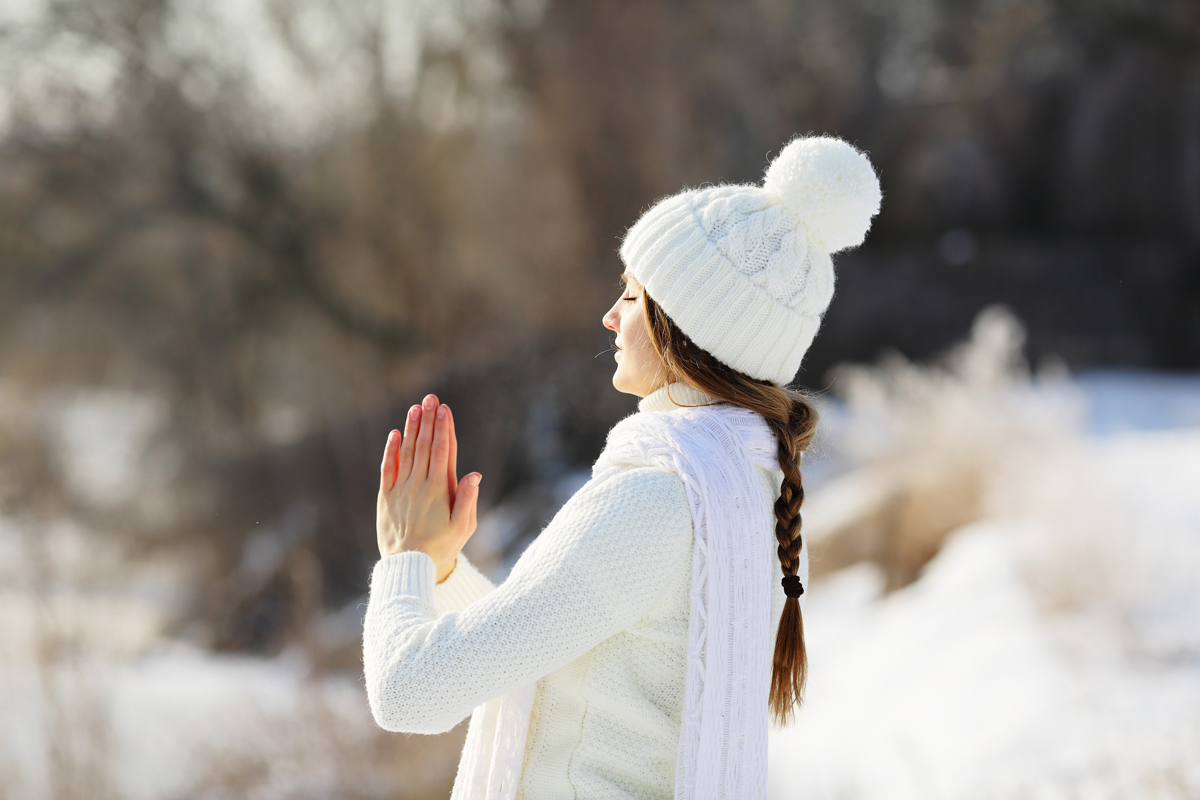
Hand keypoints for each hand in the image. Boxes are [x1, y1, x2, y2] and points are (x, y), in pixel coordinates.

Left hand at [377, 394, 481, 582]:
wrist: (408, 566)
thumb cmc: (441, 547)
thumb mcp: (463, 527)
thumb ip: (468, 499)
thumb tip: (474, 474)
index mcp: (439, 490)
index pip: (442, 452)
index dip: (443, 429)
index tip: (444, 410)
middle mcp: (418, 485)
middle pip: (424, 446)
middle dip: (428, 420)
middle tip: (431, 399)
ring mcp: (400, 490)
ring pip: (406, 453)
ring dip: (411, 429)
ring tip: (415, 408)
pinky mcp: (386, 498)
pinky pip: (387, 469)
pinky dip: (391, 451)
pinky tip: (394, 434)